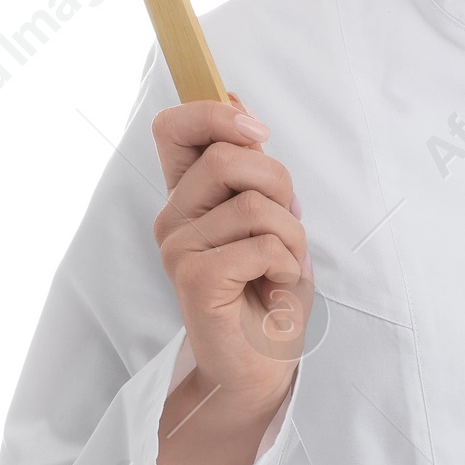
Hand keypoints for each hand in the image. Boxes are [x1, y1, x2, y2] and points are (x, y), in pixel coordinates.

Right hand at [150, 96, 313, 413]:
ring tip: (281, 266)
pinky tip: (275, 285)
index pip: (173, 127)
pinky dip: (287, 263)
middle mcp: (173, 219)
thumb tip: (236, 102)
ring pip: (254, 205)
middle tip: (285, 227)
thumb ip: (249, 165)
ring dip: (290, 236)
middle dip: (279, 185)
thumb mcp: (268, 214)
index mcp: (187, 196)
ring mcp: (179, 249)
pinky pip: (261, 245)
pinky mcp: (195, 280)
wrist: (263, 362)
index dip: (214, 114)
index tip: (255, 132)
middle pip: (229, 158)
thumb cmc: (268, 287)